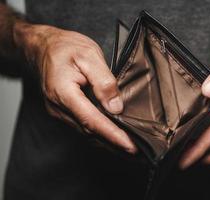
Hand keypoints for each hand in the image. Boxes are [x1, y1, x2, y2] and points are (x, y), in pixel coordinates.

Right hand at [15, 22, 136, 152]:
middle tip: (135, 151)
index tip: (129, 146)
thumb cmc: (65, 48)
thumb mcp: (89, 56)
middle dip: (113, 144)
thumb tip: (115, 107)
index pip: (92, 120)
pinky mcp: (61, 111)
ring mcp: (58, 111)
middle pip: (89, 132)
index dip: (112, 135)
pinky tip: (110, 136)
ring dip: (106, 142)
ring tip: (126, 147)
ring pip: (85, 132)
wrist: (42, 47)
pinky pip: (81, 126)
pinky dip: (98, 134)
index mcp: (64, 92)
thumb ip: (103, 82)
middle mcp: (58, 107)